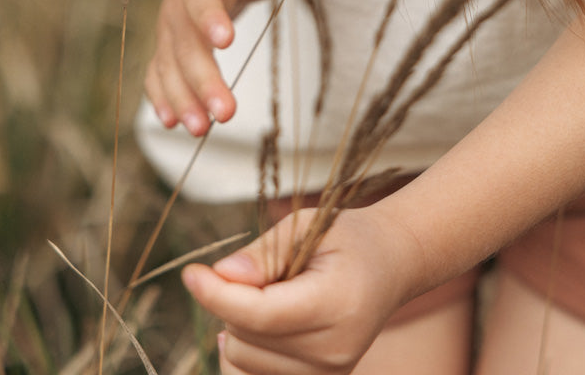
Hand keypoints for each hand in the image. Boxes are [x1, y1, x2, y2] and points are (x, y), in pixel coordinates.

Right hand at [144, 0, 303, 134]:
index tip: (227, 42)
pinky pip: (157, 74)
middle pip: (187, 45)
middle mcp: (178, 5)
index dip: (212, 17)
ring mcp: (168, 29)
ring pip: (169, 66)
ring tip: (201, 129)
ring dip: (182, 99)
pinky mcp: (165, 47)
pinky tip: (174, 123)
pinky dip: (162, 98)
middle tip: (226, 112)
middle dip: (203, 80)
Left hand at [183, 208, 418, 374]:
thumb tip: (220, 275)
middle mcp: (335, 348)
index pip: (259, 314)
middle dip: (232, 302)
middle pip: (246, 339)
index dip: (217, 294)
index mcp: (337, 303)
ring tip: (268, 294)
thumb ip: (263, 253)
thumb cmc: (347, 238)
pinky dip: (244, 351)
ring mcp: (329, 372)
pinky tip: (255, 326)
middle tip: (259, 271)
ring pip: (243, 361)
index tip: (192, 272)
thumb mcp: (306, 225)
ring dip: (237, 326)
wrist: (393, 263)